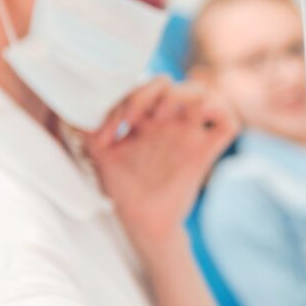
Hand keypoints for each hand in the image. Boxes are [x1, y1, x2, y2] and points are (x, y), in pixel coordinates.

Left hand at [83, 77, 238, 253]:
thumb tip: (76, 104)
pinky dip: (220, 111)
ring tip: (163, 116)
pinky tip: (197, 119)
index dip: (133, 95)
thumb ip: (89, 128)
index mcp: (148, 120)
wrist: (141, 221)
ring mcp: (190, 135)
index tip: (118, 124)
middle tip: (140, 117)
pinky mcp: (205, 152)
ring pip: (204, 93)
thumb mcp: (100, 154)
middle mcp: (171, 123)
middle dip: (157, 92)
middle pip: (176, 83)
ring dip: (184, 96)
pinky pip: (228, 122)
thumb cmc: (122, 189)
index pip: (149, 86)